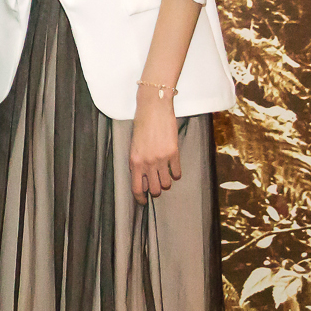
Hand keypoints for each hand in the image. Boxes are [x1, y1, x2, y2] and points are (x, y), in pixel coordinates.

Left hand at [129, 86, 180, 203]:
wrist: (153, 108)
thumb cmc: (141, 125)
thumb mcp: (133, 146)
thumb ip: (138, 162)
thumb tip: (142, 178)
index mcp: (134, 162)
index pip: (136, 188)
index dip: (140, 198)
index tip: (143, 202)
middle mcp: (147, 163)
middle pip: (154, 189)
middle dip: (156, 191)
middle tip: (157, 187)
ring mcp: (161, 159)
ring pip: (166, 184)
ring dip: (166, 183)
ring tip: (165, 177)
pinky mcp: (173, 153)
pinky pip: (177, 173)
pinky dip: (176, 174)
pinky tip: (174, 170)